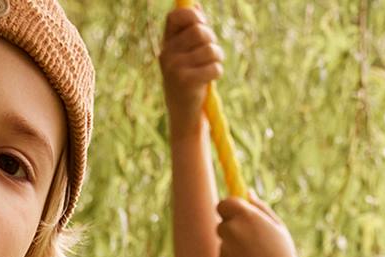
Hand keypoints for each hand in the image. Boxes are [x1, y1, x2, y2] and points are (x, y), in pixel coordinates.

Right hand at [160, 7, 223, 139]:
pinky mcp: (186, 82)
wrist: (185, 118)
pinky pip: (214, 67)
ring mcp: (174, 69)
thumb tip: (196, 4)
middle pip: (199, 31)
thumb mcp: (187, 55)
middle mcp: (166, 55)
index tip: (202, 25)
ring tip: (213, 66)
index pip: (176, 16)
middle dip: (212, 40)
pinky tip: (210, 80)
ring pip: (209, 49)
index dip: (193, 15)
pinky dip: (217, 72)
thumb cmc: (190, 83)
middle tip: (212, 53)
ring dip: (218, 57)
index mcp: (166, 46)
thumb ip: (191, 31)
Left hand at [216, 195, 304, 256]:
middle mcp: (233, 230)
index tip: (236, 215)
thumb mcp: (276, 225)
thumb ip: (260, 208)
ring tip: (253, 255)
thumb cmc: (281, 252)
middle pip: (221, 224)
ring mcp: (225, 248)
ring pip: (223, 241)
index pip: (224, 204)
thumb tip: (247, 194)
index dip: (229, 209)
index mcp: (246, 216)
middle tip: (251, 240)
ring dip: (233, 245)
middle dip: (231, 228)